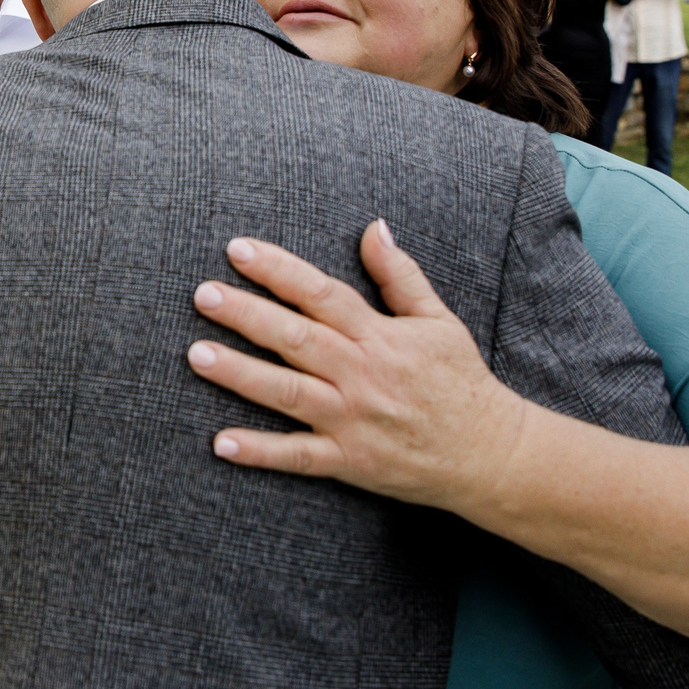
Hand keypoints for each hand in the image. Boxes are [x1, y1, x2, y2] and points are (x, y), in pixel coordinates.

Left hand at [185, 224, 528, 511]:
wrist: (491, 454)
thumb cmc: (460, 382)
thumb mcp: (439, 320)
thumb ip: (399, 275)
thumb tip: (373, 227)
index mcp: (380, 336)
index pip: (320, 293)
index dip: (278, 270)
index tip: (238, 250)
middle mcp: (361, 374)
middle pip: (295, 338)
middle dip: (246, 314)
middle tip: (202, 294)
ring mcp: (353, 419)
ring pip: (288, 392)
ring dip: (240, 373)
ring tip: (197, 354)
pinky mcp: (350, 460)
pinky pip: (298, 455)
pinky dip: (260, 451)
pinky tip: (220, 442)